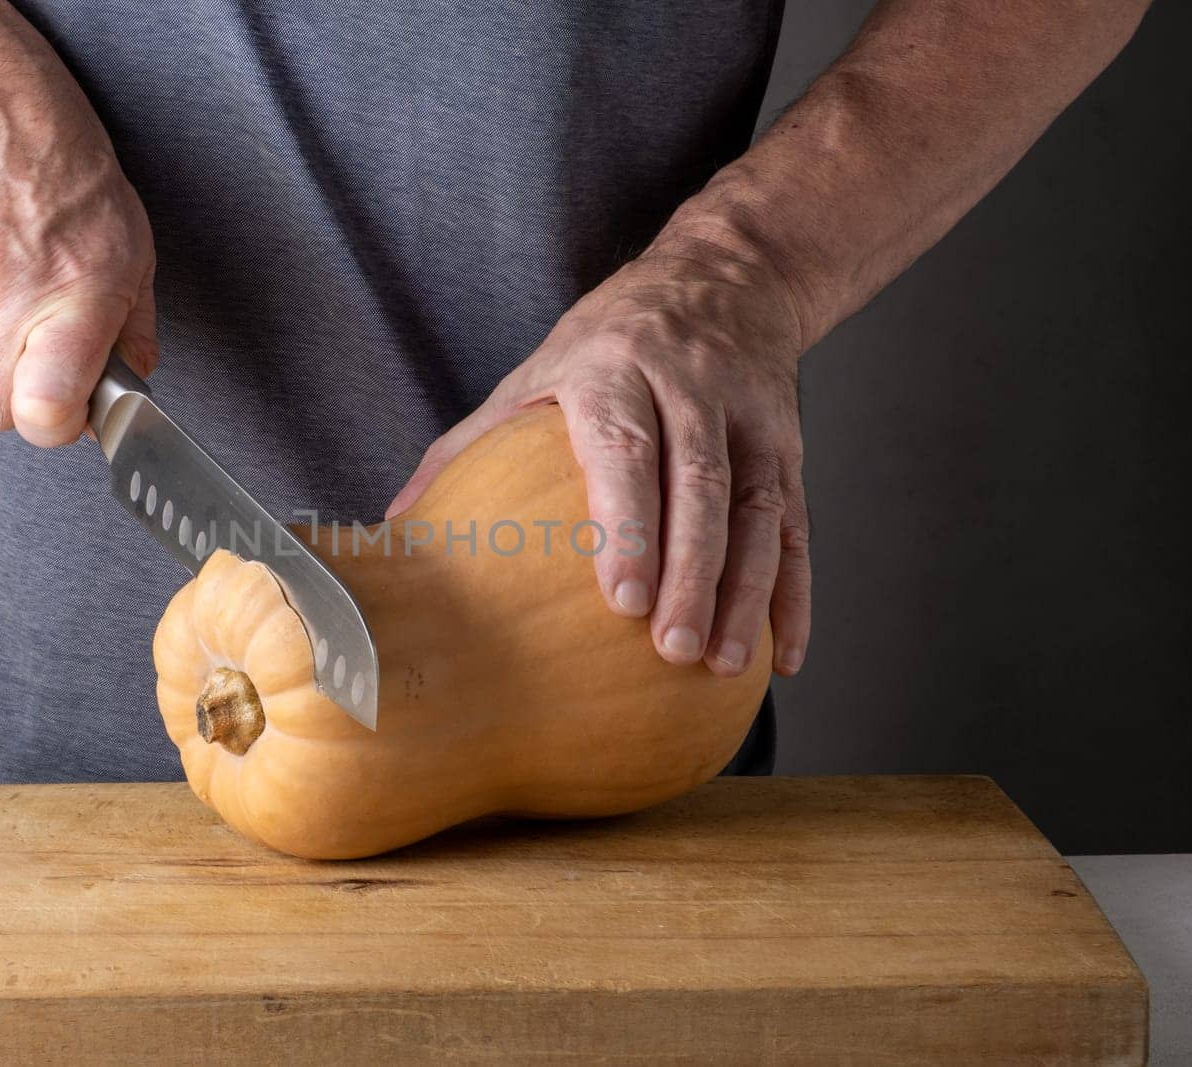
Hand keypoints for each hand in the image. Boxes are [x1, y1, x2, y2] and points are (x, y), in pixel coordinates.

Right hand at [0, 60, 154, 445]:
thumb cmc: (60, 170)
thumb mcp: (130, 246)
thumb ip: (133, 328)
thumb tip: (131, 383)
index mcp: (69, 302)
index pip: (43, 415)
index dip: (57, 423)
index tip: (69, 407)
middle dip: (17, 394)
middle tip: (36, 346)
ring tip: (3, 293)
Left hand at [388, 233, 810, 677]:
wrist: (725, 276)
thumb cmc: (607, 341)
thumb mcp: (534, 370)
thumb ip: (468, 442)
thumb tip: (394, 520)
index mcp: (615, 368)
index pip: (626, 445)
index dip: (628, 521)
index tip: (620, 596)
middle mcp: (691, 387)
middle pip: (702, 483)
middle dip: (692, 570)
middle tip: (673, 650)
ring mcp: (749, 416)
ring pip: (760, 509)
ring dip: (747, 592)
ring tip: (725, 666)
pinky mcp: (788, 446)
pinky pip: (798, 524)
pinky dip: (795, 592)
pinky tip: (786, 653)